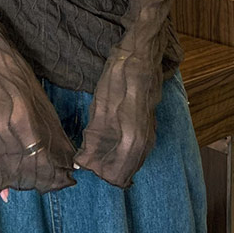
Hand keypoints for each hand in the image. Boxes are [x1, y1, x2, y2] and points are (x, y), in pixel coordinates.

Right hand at [0, 68, 77, 196]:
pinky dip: (1, 181)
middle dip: (46, 182)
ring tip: (43, 184)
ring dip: (28, 183)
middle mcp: (7, 135)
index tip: (70, 178)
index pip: (43, 162)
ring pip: (11, 172)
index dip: (57, 174)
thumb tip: (70, 159)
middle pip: (27, 171)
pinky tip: (7, 193)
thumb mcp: (44, 104)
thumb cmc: (21, 78)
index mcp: (24, 123)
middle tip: (62, 182)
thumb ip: (56, 135)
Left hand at [72, 54, 162, 188]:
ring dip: (114, 161)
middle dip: (105, 169)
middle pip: (124, 173)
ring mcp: (149, 134)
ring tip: (96, 151)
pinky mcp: (150, 126)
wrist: (139, 57)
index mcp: (132, 139)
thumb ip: (94, 138)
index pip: (116, 176)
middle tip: (88, 159)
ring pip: (131, 162)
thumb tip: (84, 162)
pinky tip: (110, 144)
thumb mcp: (100, 107)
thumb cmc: (117, 78)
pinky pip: (137, 151)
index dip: (97, 171)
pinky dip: (122, 152)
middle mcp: (144, 142)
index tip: (83, 163)